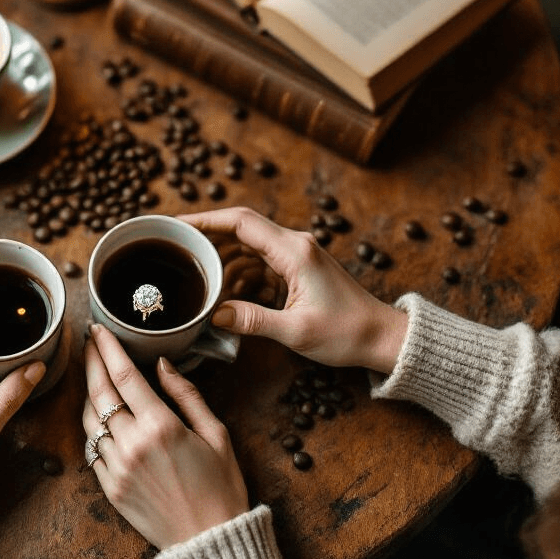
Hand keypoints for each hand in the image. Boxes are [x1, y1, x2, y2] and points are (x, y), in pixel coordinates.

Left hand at [81, 322, 247, 549]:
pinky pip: (92, 449)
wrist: (210, 542)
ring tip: (94, 376)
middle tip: (89, 342)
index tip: (98, 329)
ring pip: (89, 420)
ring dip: (89, 394)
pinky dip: (93, 428)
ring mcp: (117, 468)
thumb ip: (187, 394)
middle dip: (91, 361)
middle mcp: (132, 444)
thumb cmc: (221, 486)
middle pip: (99, 392)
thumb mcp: (215, 433)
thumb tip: (162, 365)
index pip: (123, 375)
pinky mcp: (110, 489)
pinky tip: (99, 416)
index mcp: (161, 426)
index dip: (107, 348)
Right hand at [181, 207, 407, 373]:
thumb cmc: (348, 333)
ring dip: (223, 262)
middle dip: (207, 239)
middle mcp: (294, 245)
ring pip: (247, 247)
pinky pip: (259, 263)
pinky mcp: (297, 269)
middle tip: (176, 252)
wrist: (383, 338)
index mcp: (294, 251)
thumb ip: (252, 320)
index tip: (177, 225)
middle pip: (239, 230)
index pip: (240, 221)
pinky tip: (227, 295)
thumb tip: (214, 315)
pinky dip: (239, 276)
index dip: (205, 219)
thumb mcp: (296, 331)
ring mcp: (296, 255)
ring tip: (199, 281)